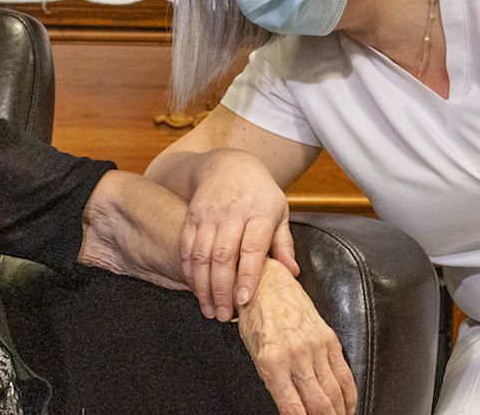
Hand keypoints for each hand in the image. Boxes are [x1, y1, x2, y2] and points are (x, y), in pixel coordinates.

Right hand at [181, 151, 299, 321]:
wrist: (227, 164)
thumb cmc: (259, 192)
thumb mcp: (279, 211)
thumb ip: (283, 244)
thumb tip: (293, 274)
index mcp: (260, 212)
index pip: (252, 247)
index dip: (247, 275)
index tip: (244, 299)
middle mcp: (232, 212)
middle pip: (223, 255)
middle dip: (221, 289)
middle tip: (224, 315)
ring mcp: (209, 214)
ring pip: (201, 254)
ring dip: (203, 286)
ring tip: (209, 309)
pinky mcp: (192, 216)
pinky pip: (186, 247)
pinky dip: (189, 271)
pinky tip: (195, 288)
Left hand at [239, 260, 356, 414]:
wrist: (268, 284)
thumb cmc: (256, 317)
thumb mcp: (254, 353)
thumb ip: (273, 382)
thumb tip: (291, 409)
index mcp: (272, 362)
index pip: (293, 408)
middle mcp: (296, 355)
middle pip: (319, 404)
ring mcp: (316, 347)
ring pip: (335, 392)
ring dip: (339, 413)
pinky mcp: (329, 339)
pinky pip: (345, 374)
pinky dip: (349, 395)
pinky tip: (348, 406)